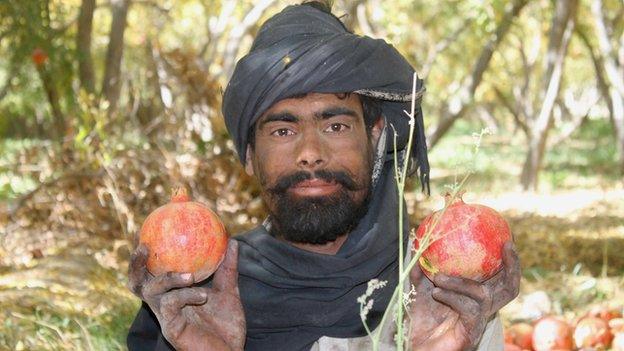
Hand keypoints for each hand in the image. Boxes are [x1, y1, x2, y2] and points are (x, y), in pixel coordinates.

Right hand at [128, 240, 245, 350]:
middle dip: (135, 263)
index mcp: (172, 294)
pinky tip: (202, 295)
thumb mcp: (228, 292)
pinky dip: (185, 296)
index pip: (151, 273)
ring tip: (189, 275)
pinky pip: (170, 306)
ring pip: (150, 291)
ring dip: (168, 278)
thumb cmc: (226, 326)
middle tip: (144, 247)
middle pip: (137, 283)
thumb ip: (228, 268)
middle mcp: (164, 305)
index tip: (146, 232)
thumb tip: (232, 241)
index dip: (143, 255)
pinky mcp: (170, 329)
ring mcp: (165, 317)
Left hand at [407, 241, 519, 350]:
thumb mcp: (421, 290)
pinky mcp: (471, 334)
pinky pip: (470, 310)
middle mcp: (482, 310)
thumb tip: (419, 243)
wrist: (416, 347)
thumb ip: (423, 270)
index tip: (506, 238)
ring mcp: (478, 322)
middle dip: (512, 266)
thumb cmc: (421, 320)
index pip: (500, 278)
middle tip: (506, 246)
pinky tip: (436, 293)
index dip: (508, 260)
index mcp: (475, 297)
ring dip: (460, 282)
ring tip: (438, 277)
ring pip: (484, 295)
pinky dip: (453, 297)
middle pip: (509, 288)